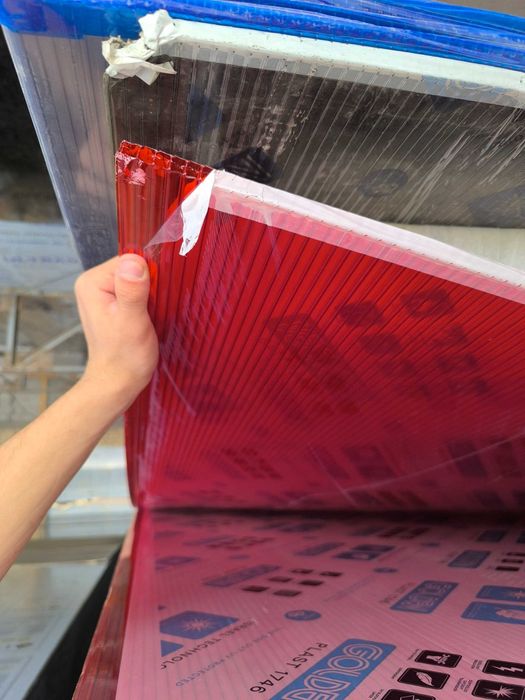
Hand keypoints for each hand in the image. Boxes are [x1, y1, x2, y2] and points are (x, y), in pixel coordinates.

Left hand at [75, 254, 158, 409]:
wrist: (118, 382)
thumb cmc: (126, 356)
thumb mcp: (132, 321)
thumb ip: (132, 290)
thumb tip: (135, 261)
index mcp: (92, 281)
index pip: (130, 260)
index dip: (149, 277)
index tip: (154, 300)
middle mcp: (93, 282)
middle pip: (133, 268)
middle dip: (150, 287)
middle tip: (153, 311)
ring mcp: (102, 293)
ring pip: (137, 280)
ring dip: (150, 296)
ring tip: (149, 317)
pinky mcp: (112, 303)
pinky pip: (136, 291)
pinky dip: (147, 302)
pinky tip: (147, 318)